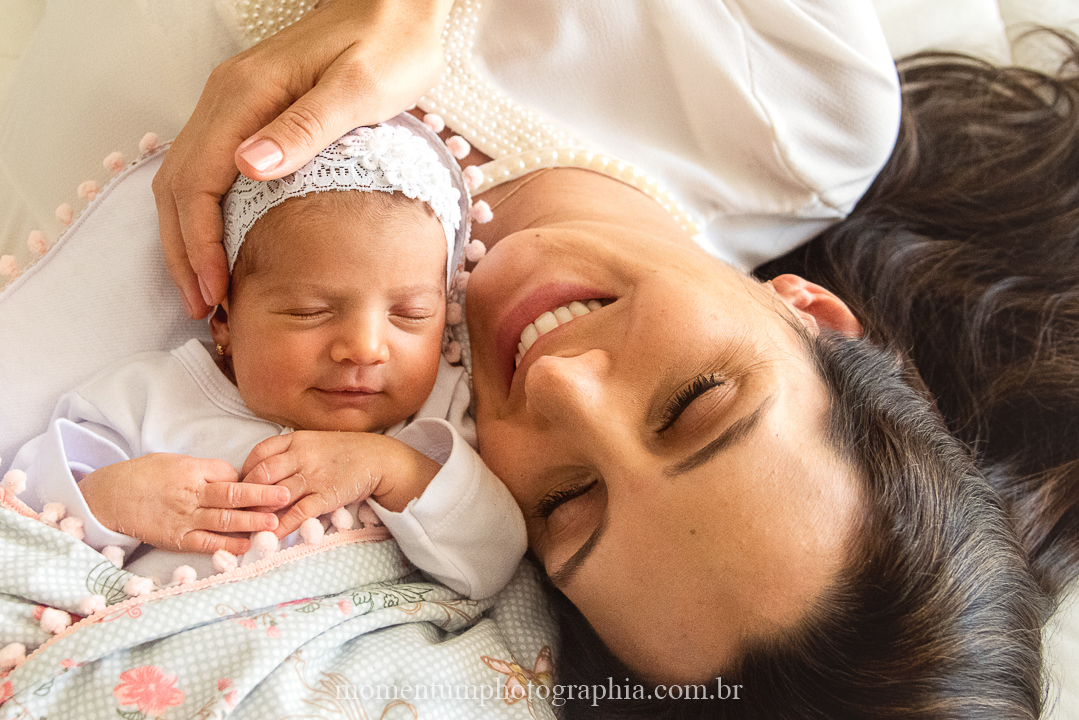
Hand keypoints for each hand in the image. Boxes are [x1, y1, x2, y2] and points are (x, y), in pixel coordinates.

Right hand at [79, 454, 290, 554]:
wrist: (108, 498)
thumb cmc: (143, 476)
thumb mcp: (175, 461)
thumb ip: (205, 470)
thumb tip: (235, 478)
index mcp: (191, 471)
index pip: (229, 474)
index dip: (252, 480)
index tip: (274, 480)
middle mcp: (190, 494)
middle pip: (231, 495)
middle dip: (262, 496)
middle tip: (287, 495)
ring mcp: (184, 518)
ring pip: (223, 521)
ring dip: (251, 522)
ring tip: (275, 523)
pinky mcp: (176, 539)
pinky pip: (206, 543)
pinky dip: (228, 546)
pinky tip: (247, 546)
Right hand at [153, 0, 453, 317]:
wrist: (394, 7)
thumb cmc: (388, 46)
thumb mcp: (359, 88)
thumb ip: (305, 127)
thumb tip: (247, 167)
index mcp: (245, 95)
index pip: (200, 181)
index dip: (201, 243)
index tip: (215, 291)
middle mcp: (226, 99)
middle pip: (179, 186)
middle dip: (185, 252)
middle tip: (203, 309)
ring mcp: (232, 105)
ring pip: (186, 180)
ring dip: (188, 238)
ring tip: (205, 292)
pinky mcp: (248, 114)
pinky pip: (207, 171)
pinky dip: (205, 216)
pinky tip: (220, 248)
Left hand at [241, 431, 439, 537]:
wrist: (380, 458)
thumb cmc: (346, 452)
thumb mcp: (315, 442)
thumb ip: (292, 452)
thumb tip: (265, 469)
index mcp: (296, 439)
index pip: (259, 453)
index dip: (245, 470)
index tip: (239, 485)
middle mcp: (302, 455)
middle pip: (262, 474)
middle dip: (245, 494)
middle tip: (237, 509)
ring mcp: (313, 476)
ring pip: (276, 494)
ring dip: (259, 513)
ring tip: (247, 526)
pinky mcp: (326, 495)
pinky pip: (298, 512)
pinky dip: (282, 525)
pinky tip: (272, 536)